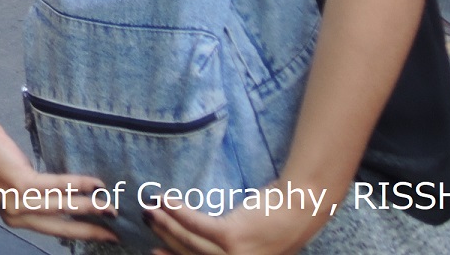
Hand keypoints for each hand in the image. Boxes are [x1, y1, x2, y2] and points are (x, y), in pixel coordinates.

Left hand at [0, 119, 115, 244]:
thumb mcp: (17, 184)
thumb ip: (39, 196)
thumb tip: (72, 200)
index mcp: (16, 219)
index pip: (54, 232)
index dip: (80, 234)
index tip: (102, 236)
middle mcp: (15, 216)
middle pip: (62, 228)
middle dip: (91, 231)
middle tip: (115, 234)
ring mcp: (17, 201)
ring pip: (63, 208)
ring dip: (91, 208)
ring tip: (111, 207)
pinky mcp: (20, 184)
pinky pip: (57, 186)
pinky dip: (79, 185)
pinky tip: (96, 184)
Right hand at [147, 194, 335, 254]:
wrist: (302, 206)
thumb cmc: (280, 219)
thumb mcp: (258, 241)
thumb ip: (234, 245)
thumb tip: (203, 235)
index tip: (154, 250)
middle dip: (165, 238)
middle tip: (147, 221)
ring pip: (190, 242)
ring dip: (165, 223)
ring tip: (150, 207)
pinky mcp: (233, 238)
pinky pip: (197, 225)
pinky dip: (178, 212)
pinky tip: (166, 200)